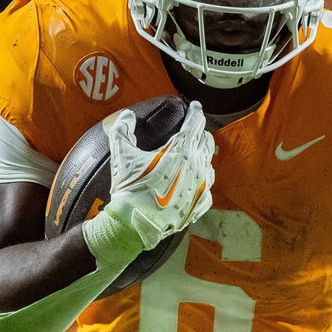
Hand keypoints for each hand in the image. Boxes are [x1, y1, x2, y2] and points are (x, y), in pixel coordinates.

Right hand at [100, 100, 214, 251]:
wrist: (135, 225)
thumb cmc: (130, 190)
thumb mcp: (121, 156)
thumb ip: (122, 130)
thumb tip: (126, 115)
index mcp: (181, 150)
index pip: (195, 123)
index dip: (195, 111)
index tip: (194, 106)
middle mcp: (196, 166)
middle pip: (206, 140)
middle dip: (200, 132)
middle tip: (193, 129)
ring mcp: (201, 186)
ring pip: (210, 163)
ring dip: (202, 155)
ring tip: (194, 153)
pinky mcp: (200, 204)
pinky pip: (207, 188)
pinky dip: (202, 181)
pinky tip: (195, 181)